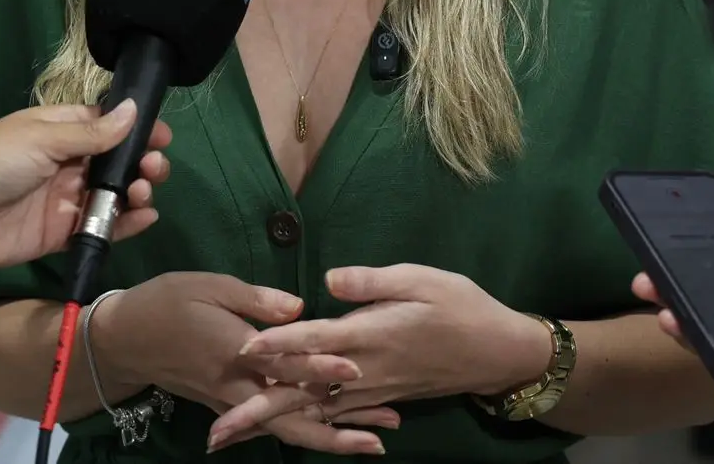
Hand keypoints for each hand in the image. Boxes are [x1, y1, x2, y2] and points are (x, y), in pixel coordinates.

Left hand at [0, 100, 171, 270]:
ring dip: (136, 192)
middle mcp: (66, 163)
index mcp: (58, 130)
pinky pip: (99, 228)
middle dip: (140, 163)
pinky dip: (125, 224)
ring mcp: (64, 200)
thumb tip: (134, 109)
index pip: (106, 124)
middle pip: (115, 162)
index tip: (163, 137)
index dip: (135, 129)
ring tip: (144, 192)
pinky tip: (145, 217)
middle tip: (155, 169)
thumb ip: (92, 132)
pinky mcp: (60, 234)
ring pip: (112, 195)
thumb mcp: (43, 138)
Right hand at [95, 272, 394, 455]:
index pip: (285, 364)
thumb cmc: (167, 302)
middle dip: (340, 429)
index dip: (322, 365)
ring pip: (286, 429)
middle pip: (293, 418)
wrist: (124, 340)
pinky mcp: (228, 407)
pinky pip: (271, 426)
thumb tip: (299, 308)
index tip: (359, 368)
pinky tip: (332, 430)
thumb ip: (255, 298)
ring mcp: (233, 402)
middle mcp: (237, 386)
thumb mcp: (208, 285)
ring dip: (330, 437)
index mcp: (235, 351)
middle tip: (383, 435)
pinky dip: (304, 430)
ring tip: (373, 440)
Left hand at [209, 264, 550, 450]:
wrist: (497, 353)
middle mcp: (364, 370)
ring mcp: (371, 390)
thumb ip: (373, 280)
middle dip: (258, 411)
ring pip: (312, 411)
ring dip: (271, 423)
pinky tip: (281, 430)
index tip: (243, 350)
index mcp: (370, 335)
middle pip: (302, 393)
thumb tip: (328, 278)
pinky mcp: (379, 398)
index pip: (315, 340)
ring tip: (232, 435)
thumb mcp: (421, 278)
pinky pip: (334, 416)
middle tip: (216, 431)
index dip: (278, 345)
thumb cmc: (460, 306)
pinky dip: (304, 424)